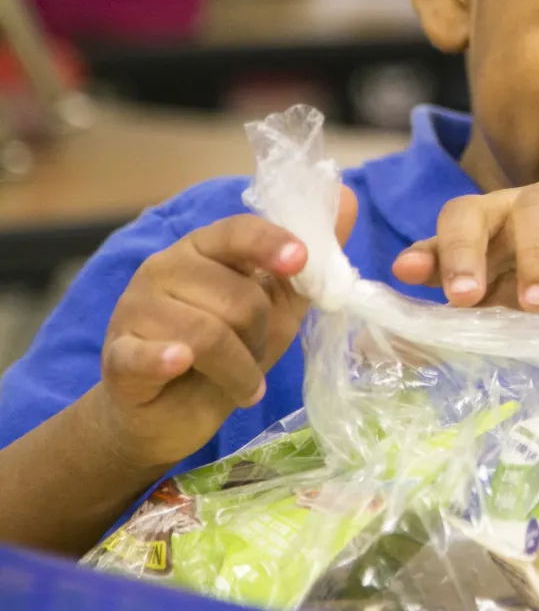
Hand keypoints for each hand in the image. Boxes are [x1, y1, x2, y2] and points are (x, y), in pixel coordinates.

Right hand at [93, 189, 357, 468]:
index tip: (299, 261)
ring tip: (239, 382)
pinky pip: (146, 354)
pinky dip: (166, 359)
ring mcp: (134, 310)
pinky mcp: (117, 356)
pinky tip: (180, 364)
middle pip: (238, 295)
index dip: (272, 243)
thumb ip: (311, 263)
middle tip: (255, 355)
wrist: (167, 414)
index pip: (237, 231)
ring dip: (239, 370)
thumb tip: (347, 197)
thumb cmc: (226, 353)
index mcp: (204, 250)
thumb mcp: (278, 309)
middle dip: (261, 335)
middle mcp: (164, 269)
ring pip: (208, 333)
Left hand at [391, 172, 538, 319]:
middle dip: (463, 252)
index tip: (408, 273)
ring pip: (533, 209)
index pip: (440, 240)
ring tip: (537, 303)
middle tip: (464, 296)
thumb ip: (466, 323)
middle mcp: (505, 214)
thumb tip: (412, 357)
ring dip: (533, 254)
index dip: (425, 255)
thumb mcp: (504, 313)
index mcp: (476, 240)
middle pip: (471, 214)